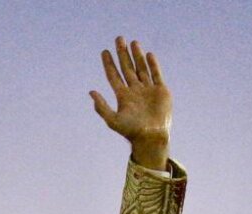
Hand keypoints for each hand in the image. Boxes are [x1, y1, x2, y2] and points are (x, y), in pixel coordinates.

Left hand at [90, 37, 171, 169]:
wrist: (151, 137)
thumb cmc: (131, 131)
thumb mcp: (112, 120)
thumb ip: (101, 107)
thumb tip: (91, 92)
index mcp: (123, 96)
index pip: (114, 76)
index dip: (109, 64)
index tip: (105, 51)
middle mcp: (134, 91)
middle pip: (127, 68)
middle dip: (122, 54)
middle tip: (118, 39)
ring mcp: (148, 90)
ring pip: (141, 68)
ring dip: (137, 56)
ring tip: (133, 42)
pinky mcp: (161, 91)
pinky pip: (156, 74)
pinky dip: (153, 65)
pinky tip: (148, 54)